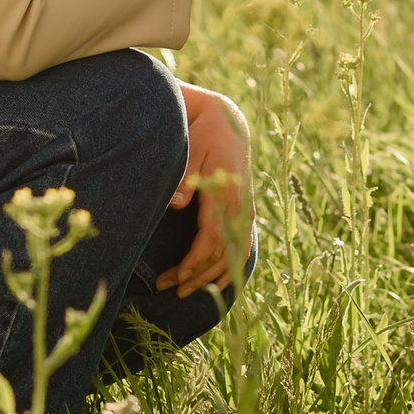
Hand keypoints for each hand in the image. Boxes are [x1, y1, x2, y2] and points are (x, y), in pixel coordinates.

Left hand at [158, 83, 251, 295]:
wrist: (228, 122)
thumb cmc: (204, 136)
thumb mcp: (191, 150)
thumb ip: (184, 178)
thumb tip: (176, 204)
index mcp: (225, 193)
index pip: (212, 238)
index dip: (194, 262)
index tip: (175, 277)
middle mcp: (240, 206)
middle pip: (221, 253)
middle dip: (196, 275)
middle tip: (168, 288)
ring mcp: (246, 211)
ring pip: (233, 255)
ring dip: (210, 276)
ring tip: (184, 291)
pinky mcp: (246, 212)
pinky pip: (243, 247)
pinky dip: (231, 268)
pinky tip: (217, 283)